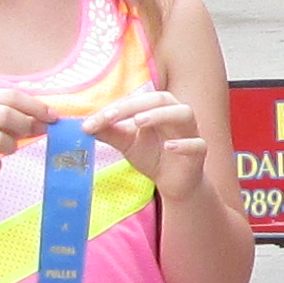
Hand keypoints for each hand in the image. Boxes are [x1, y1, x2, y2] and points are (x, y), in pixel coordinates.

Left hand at [87, 86, 210, 194]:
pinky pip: (198, 144)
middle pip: (163, 99)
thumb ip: (109, 133)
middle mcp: (177, 116)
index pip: (139, 100)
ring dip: (162, 115)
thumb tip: (85, 125)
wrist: (174, 183)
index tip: (93, 121)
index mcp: (160, 109)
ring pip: (184, 113)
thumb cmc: (153, 156)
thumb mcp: (127, 144)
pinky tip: (169, 147)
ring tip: (139, 122)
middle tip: (113, 115)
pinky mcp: (199, 153)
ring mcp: (190, 133)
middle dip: (137, 105)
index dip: (117, 108)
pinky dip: (185, 144)